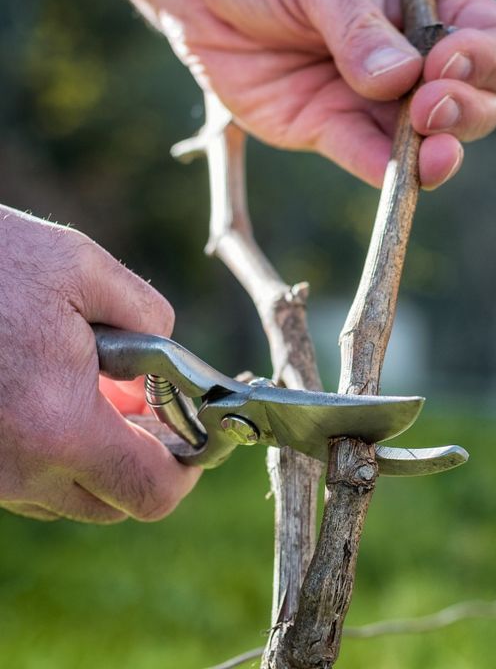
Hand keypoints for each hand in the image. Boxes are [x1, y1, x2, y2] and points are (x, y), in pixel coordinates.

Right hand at [0, 207, 199, 522]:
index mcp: (57, 425)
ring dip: (103, 456)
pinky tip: (60, 394)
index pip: (153, 493)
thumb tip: (171, 366)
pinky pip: (31, 481)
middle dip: (148, 460)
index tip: (199, 433)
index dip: (190, 468)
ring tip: (104, 390)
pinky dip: (60, 451)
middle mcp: (16, 468)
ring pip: (72, 496)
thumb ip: (150, 319)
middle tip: (154, 407)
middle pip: (116, 503)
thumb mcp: (84, 269)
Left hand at [81, 0, 495, 187]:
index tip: (445, 61)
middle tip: (427, 104)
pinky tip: (397, 177)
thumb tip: (401, 80)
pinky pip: (374, 162)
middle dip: (465, 110)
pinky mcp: (337, 131)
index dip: (488, 61)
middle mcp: (418, 60)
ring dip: (437, 152)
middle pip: (479, 103)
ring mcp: (379, 102)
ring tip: (430, 151)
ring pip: (433, 143)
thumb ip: (359, 26)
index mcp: (435, 6)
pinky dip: (390, 177)